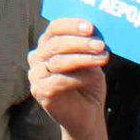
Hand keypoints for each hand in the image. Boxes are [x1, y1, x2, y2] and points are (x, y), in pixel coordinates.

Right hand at [28, 17, 110, 139]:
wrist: (88, 114)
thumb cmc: (88, 84)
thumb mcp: (91, 60)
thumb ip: (89, 46)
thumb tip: (96, 33)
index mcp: (48, 44)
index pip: (55, 28)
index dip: (71, 25)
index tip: (90, 27)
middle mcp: (37, 57)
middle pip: (56, 44)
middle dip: (80, 42)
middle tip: (100, 44)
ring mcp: (36, 75)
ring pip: (58, 61)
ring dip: (83, 58)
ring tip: (102, 58)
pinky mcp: (40, 92)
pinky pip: (58, 81)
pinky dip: (78, 78)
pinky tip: (93, 79)